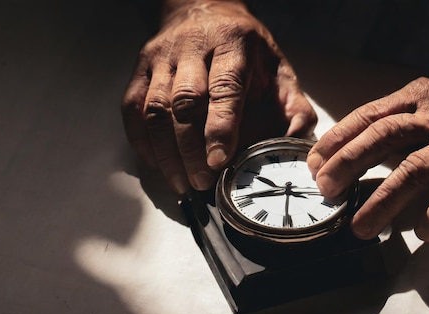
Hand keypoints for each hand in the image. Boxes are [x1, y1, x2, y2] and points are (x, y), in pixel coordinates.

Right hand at [121, 0, 316, 193]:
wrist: (203, 8)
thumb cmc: (243, 46)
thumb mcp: (277, 66)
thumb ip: (292, 104)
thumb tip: (295, 143)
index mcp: (232, 44)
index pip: (224, 88)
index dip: (219, 127)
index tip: (218, 160)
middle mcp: (192, 47)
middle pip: (184, 102)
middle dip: (190, 149)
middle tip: (201, 182)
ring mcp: (161, 58)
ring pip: (154, 109)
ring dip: (166, 152)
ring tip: (180, 182)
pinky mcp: (141, 68)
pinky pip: (133, 108)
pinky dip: (142, 141)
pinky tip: (156, 164)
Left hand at [307, 77, 428, 241]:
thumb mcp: (426, 105)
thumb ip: (388, 123)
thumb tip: (337, 156)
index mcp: (417, 98)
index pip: (368, 116)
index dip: (337, 140)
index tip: (314, 163)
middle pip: (384, 137)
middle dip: (349, 163)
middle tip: (327, 190)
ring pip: (415, 171)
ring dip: (383, 201)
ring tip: (360, 227)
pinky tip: (421, 231)